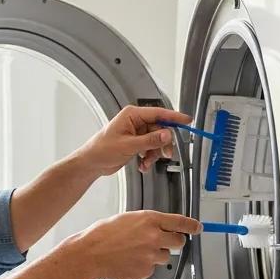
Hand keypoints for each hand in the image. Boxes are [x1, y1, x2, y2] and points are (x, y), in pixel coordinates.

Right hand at [73, 211, 202, 278]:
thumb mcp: (128, 218)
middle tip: (161, 242)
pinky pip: (152, 268)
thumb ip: (148, 222)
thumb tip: (160, 227)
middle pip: (179, 242)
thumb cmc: (103, 234)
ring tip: (136, 251)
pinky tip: (130, 261)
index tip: (198, 227)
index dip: (192, 225)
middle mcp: (154, 237)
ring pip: (165, 256)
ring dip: (156, 254)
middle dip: (173, 242)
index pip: (180, 222)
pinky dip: (144, 265)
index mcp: (149, 220)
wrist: (90, 253)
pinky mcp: (146, 270)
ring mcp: (151, 255)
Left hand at [77, 106, 193, 177]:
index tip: (187, 121)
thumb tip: (166, 134)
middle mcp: (135, 121)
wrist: (92, 163)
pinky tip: (143, 165)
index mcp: (132, 115)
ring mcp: (136, 132)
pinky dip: (149, 157)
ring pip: (156, 141)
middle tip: (166, 154)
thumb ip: (150, 140)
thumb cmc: (102, 150)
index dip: (174, 117)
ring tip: (147, 162)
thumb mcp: (128, 145)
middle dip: (163, 144)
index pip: (158, 113)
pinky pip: (150, 148)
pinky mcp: (136, 143)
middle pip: (160, 129)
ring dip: (154, 154)